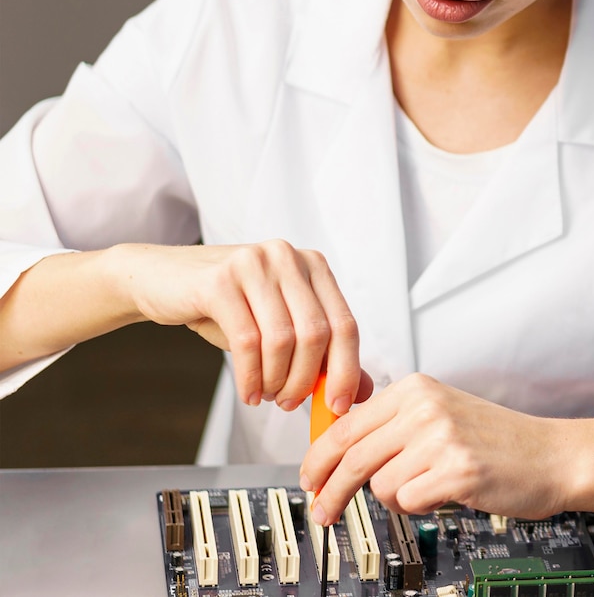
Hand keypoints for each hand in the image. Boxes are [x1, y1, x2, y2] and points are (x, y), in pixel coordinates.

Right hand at [115, 240, 371, 411]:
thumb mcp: (280, 327)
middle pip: (316, 335)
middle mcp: (287, 257)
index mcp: (311, 265)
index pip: (345, 324)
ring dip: (277, 381)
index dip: (346, 371)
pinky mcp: (220, 280)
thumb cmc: (228, 307)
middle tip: (290, 403)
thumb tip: (359, 391)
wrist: (164, 280)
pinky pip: (247, 342)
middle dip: (306, 381)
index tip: (338, 406)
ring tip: (267, 394)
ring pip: (282, 341)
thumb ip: (322, 354)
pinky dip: (251, 377)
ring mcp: (254, 263)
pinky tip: (249, 391)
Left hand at [300, 373, 570, 524]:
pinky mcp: (456, 470)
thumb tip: (338, 451)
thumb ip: (389, 425)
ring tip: (422, 488)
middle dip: (330, 488)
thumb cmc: (490, 437)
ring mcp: (439, 437)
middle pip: (352, 455)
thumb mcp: (435, 412)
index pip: (347, 424)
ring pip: (379, 484)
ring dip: (393, 497)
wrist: (549, 454)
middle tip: (322, 508)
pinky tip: (442, 493)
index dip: (319, 455)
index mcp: (413, 389)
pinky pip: (409, 500)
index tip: (309, 476)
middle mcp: (423, 407)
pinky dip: (418, 505)